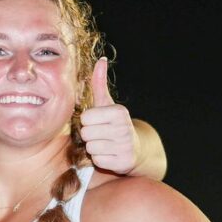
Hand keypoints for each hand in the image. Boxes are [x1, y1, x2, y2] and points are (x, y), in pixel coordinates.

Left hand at [79, 58, 138, 175]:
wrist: (136, 150)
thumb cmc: (114, 124)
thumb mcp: (107, 104)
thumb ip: (99, 83)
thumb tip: (100, 59)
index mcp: (119, 112)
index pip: (85, 118)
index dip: (88, 122)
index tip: (98, 123)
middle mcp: (124, 128)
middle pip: (86, 134)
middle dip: (90, 135)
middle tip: (101, 135)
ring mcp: (125, 146)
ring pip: (91, 148)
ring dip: (94, 148)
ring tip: (105, 144)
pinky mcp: (124, 162)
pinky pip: (98, 160)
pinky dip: (100, 159)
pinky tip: (109, 154)